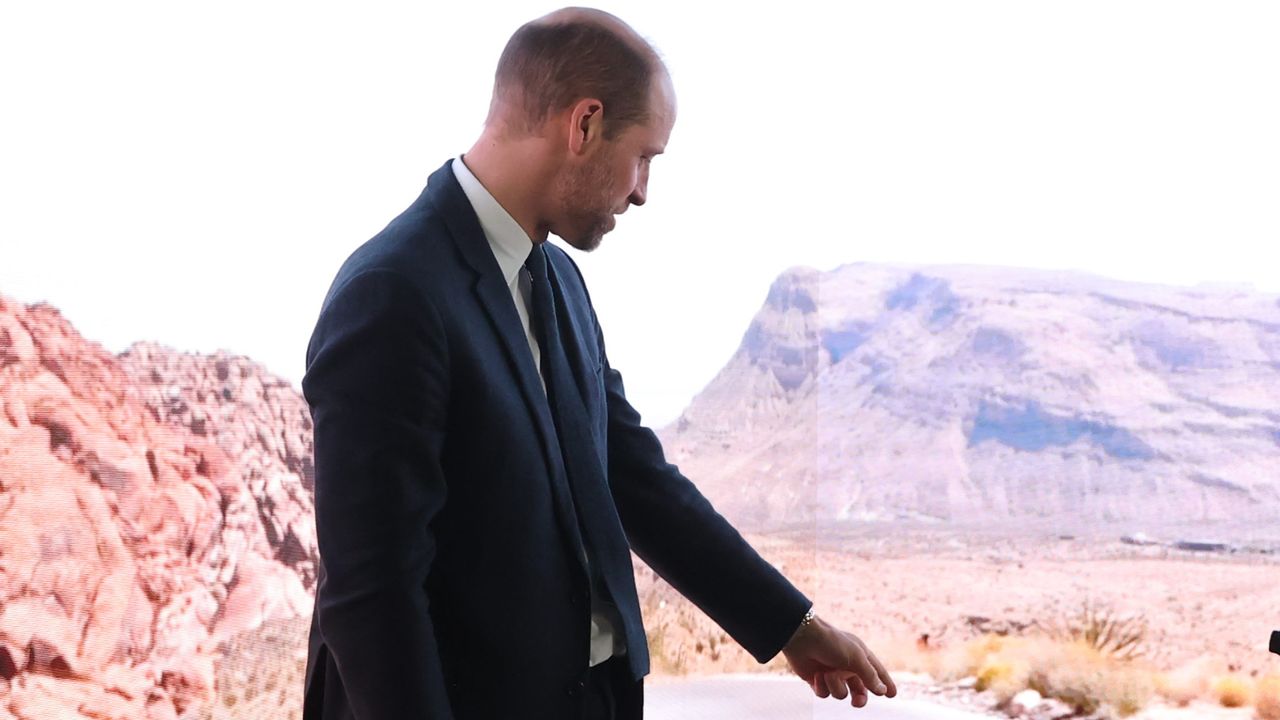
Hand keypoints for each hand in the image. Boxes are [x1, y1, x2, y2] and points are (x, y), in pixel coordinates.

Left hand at [781, 612, 896, 708]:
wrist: (801, 638)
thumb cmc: (831, 643)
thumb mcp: (856, 657)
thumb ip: (870, 675)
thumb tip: (882, 690)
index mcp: (859, 656)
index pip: (877, 672)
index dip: (885, 683)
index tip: (893, 695)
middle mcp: (847, 666)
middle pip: (860, 689)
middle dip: (859, 697)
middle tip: (857, 702)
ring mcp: (832, 673)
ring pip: (840, 693)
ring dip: (835, 686)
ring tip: (827, 673)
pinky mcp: (817, 680)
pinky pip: (824, 694)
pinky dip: (821, 687)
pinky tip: (816, 676)